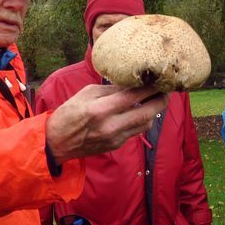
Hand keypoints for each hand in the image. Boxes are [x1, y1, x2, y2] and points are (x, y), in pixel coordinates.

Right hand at [45, 84, 168, 163]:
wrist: (57, 143)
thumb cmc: (69, 113)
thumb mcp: (87, 93)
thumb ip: (111, 89)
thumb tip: (132, 83)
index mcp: (100, 109)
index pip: (133, 97)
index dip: (150, 88)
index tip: (159, 80)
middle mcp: (111, 125)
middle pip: (147, 113)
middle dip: (161, 101)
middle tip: (167, 91)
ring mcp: (115, 138)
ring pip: (145, 124)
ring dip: (154, 111)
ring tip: (156, 99)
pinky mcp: (116, 145)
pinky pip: (136, 131)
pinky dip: (142, 120)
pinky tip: (141, 111)